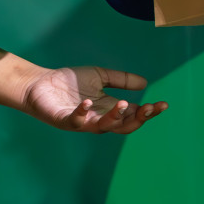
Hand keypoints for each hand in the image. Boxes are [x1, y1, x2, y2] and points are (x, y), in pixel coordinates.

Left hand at [21, 65, 167, 133]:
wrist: (39, 84)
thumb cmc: (69, 83)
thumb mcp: (100, 77)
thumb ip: (121, 80)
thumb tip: (146, 83)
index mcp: (109, 110)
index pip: (133, 115)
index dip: (149, 112)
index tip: (163, 104)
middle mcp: (98, 119)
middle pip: (123, 126)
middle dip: (138, 119)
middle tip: (149, 108)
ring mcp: (82, 122)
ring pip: (103, 127)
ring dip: (115, 117)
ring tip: (124, 104)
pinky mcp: (64, 120)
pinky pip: (76, 120)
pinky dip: (83, 113)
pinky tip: (89, 103)